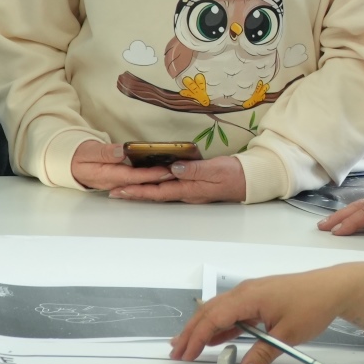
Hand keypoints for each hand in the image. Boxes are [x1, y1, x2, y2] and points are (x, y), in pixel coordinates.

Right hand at [68, 140, 177, 190]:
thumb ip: (104, 152)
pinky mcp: (119, 181)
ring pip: (139, 183)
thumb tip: (121, 152)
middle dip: (158, 179)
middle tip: (178, 172)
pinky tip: (161, 173)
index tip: (165, 170)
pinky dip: (148, 177)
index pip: (131, 176)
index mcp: (105, 175)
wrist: (69, 164)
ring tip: (174, 172)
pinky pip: (135, 181)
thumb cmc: (78, 155)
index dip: (149, 174)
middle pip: (139, 182)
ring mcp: (116, 183)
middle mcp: (113, 182)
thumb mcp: (87, 151)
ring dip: (156, 179)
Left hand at [108, 155, 246, 202]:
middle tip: (113, 192)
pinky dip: (155, 184)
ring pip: (160, 191)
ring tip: (124, 188)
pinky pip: (169, 186)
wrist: (250, 180)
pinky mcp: (194, 185)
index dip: (138, 191)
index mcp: (190, 190)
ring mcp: (190, 191)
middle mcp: (187, 193)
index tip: (121, 190)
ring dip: (142, 190)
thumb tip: (173, 169)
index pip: (158, 191)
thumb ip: (195, 170)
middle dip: (134, 193)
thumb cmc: (235, 174)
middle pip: (155, 194)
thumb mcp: (216, 170)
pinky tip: (149, 180)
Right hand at [170, 262, 363, 363]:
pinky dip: (219, 325)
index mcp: (249, 297)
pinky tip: (214, 339)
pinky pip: (232, 312)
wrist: (334, 287)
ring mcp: (252, 294)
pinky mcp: (259, 299)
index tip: (184, 354)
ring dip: (202, 328)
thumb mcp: (288, 335)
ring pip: (219, 311)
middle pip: (210, 312)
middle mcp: (246, 291)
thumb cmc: (313, 304)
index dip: (197, 337)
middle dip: (191, 332)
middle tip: (176, 353)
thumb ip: (263, 354)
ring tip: (186, 346)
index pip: (214, 318)